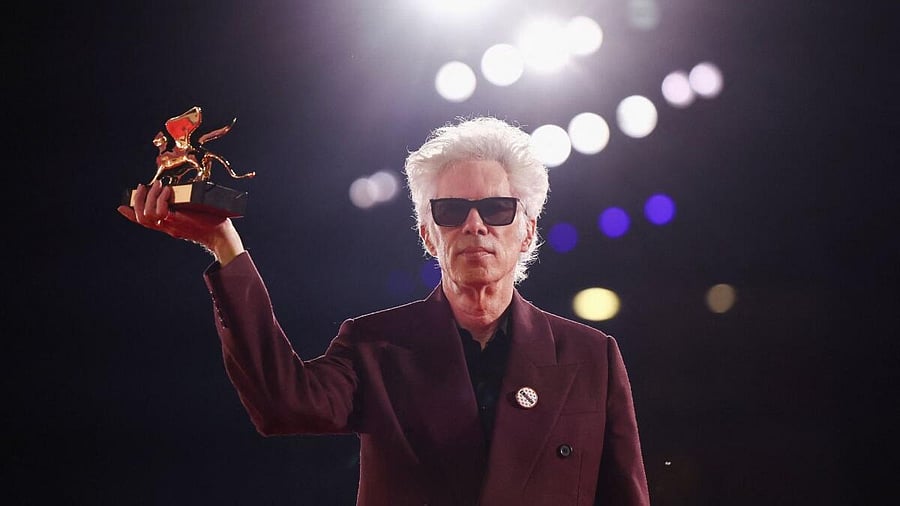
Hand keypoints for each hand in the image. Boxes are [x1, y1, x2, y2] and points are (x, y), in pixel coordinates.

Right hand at [117, 180, 244, 264]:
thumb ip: (182, 206)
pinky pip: (161, 212)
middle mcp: (167, 227)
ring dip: (150, 196)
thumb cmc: (211, 222)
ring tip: (159, 185)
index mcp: (167, 225)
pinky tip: (168, 191)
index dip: (131, 215)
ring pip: (148, 215)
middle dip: (138, 200)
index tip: (121, 206)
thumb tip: (178, 192)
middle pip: (142, 218)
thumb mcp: (192, 213)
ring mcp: (172, 225)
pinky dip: (161, 199)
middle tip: (143, 186)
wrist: (222, 236)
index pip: (144, 222)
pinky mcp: (179, 222)